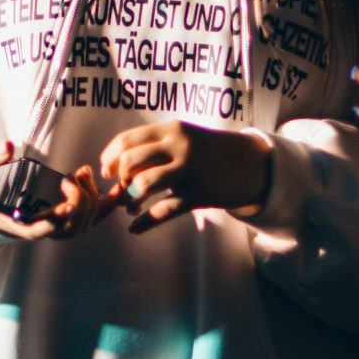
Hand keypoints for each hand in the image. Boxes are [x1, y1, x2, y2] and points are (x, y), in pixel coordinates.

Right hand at [0, 139, 103, 241]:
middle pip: (67, 230)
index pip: (35, 232)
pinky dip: (103, 205)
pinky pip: (88, 219)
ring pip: (81, 226)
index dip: (52, 224)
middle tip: (70, 177)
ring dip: (90, 201)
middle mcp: (34, 228)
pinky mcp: (61, 216)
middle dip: (77, 203)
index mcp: (11, 222)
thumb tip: (8, 146)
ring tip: (81, 172)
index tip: (65, 207)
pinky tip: (111, 185)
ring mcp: (49, 225)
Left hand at [96, 122, 274, 234]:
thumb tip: (118, 167)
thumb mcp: (184, 137)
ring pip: (144, 185)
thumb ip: (156, 147)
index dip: (110, 157)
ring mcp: (190, 170)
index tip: (106, 172)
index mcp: (171, 129)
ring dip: (130, 200)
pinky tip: (135, 228)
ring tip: (131, 207)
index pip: (127, 140)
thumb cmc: (209, 150)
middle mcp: (179, 146)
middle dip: (119, 180)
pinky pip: (164, 210)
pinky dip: (144, 222)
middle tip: (121, 190)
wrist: (252, 163)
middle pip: (131, 162)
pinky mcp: (200, 193)